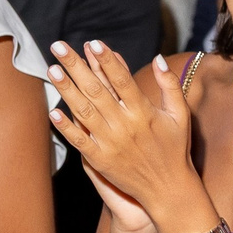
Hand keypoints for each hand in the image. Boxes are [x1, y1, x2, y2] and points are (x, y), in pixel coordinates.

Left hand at [46, 41, 198, 228]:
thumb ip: (170, 86)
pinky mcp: (101, 160)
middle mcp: (125, 125)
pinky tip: (53, 112)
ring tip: (52, 69)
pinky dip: (66, 127)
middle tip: (59, 46)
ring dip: (66, 90)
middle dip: (77, 67)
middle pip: (97, 90)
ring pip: (84, 111)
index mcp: (145, 112)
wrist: (169, 189)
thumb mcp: (180, 115)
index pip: (122, 80)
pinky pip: (80, 141)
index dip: (107, 61)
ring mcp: (111, 143)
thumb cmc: (176, 149)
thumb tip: (158, 59)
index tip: (93, 43)